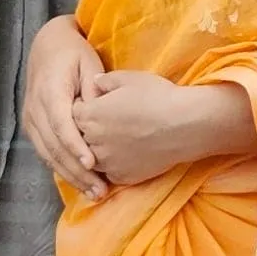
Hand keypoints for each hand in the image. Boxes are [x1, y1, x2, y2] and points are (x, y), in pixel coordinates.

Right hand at [22, 15, 108, 191]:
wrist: (48, 46)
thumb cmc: (74, 53)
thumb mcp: (89, 64)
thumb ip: (94, 91)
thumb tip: (102, 119)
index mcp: (50, 91)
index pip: (61, 124)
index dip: (75, 146)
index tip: (92, 163)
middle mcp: (35, 108)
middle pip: (54, 146)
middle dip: (77, 170)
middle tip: (100, 189)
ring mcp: (30, 119)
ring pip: (48, 154)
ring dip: (70, 176)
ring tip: (93, 193)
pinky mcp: (32, 127)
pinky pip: (45, 152)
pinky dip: (62, 169)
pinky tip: (80, 182)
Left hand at [80, 67, 256, 187]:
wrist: (184, 125)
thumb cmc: (157, 97)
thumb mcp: (129, 78)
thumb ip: (105, 81)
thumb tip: (94, 83)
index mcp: (90, 115)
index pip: (72, 113)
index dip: (83, 107)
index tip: (94, 105)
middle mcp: (92, 141)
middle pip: (79, 137)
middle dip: (87, 130)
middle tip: (106, 123)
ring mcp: (107, 162)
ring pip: (92, 158)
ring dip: (98, 150)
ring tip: (116, 140)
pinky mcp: (122, 177)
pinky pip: (110, 172)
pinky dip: (114, 165)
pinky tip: (128, 154)